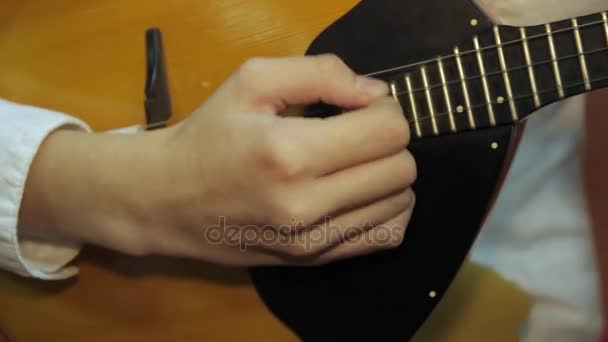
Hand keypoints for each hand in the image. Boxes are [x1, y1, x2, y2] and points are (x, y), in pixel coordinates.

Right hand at [20, 55, 416, 265]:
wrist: (168, 200)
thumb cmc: (209, 136)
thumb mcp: (251, 81)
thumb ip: (319, 73)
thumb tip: (375, 94)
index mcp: (289, 153)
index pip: (387, 133)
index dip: (384, 111)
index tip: (359, 108)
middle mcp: (306, 204)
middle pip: (401, 169)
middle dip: (389, 142)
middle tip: (357, 133)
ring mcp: (311, 241)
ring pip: (399, 203)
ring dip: (387, 175)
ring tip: (353, 163)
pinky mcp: (314, 261)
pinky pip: (385, 238)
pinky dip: (387, 210)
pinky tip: (362, 194)